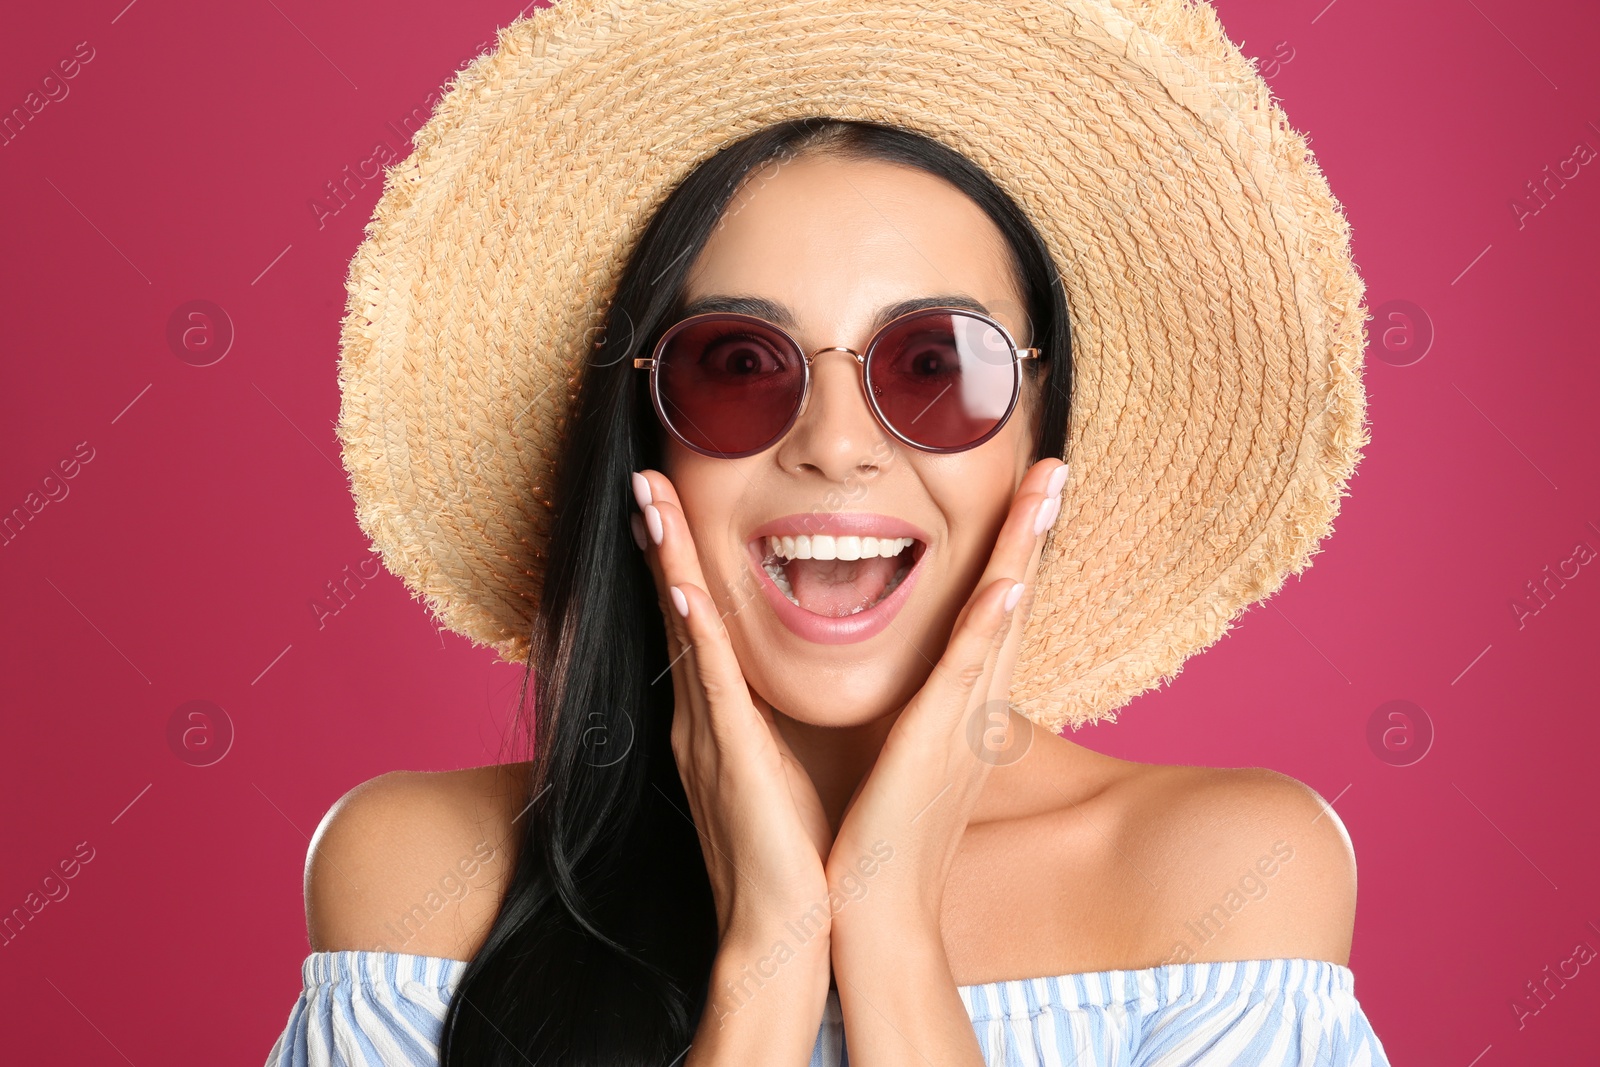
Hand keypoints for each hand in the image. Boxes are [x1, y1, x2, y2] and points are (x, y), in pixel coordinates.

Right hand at [630, 470, 833, 944]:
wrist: (779, 933)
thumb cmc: (786, 853)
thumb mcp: (774, 767)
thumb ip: (762, 721)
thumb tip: (770, 683)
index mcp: (715, 717)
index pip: (694, 621)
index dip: (679, 558)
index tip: (670, 501)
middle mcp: (699, 717)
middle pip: (676, 610)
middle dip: (661, 540)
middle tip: (646, 476)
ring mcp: (707, 736)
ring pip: (685, 631)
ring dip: (669, 562)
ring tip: (652, 501)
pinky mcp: (729, 761)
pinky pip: (712, 685)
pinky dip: (696, 633)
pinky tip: (683, 587)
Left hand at [824, 458, 1067, 938]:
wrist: (877, 911)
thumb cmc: (883, 839)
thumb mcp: (907, 756)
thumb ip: (919, 711)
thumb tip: (918, 680)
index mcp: (963, 708)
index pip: (996, 614)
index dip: (1016, 551)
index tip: (1028, 495)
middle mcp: (975, 708)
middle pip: (1015, 602)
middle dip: (1035, 531)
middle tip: (1058, 465)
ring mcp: (962, 724)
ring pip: (1001, 620)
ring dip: (1024, 551)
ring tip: (1046, 488)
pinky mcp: (934, 745)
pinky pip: (966, 675)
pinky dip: (990, 626)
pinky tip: (1008, 581)